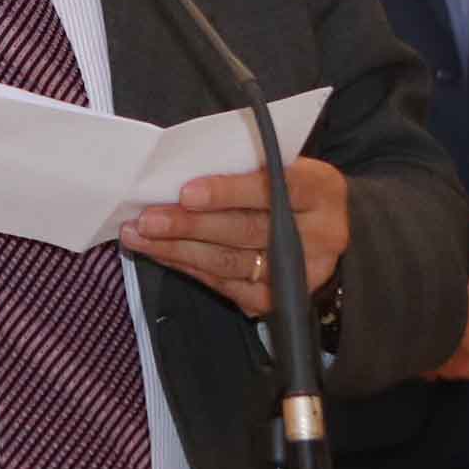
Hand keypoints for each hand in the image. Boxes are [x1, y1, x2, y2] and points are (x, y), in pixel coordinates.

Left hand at [126, 157, 350, 320]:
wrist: (329, 234)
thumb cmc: (293, 191)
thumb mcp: (288, 167)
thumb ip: (250, 167)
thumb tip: (183, 169)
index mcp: (321, 191)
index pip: (274, 189)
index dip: (229, 192)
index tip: (186, 192)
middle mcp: (318, 236)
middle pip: (246, 231)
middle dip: (190, 225)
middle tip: (148, 218)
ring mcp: (299, 274)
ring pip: (229, 263)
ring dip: (178, 249)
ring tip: (139, 235)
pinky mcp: (275, 300)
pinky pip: (223, 284)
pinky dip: (187, 267)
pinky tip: (161, 253)